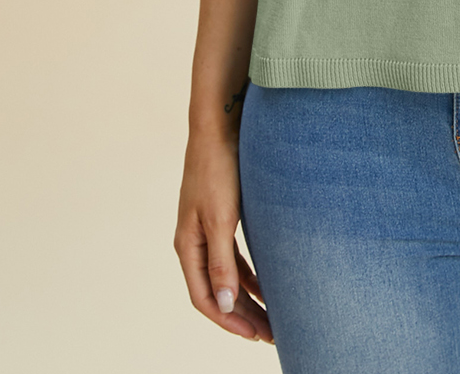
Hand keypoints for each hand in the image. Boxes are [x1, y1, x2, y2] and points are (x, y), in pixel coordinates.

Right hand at [174, 131, 272, 343]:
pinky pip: (233, 257)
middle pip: (217, 292)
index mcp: (188, 246)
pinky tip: (266, 284)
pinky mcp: (221, 217)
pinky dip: (248, 274)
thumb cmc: (218, 169)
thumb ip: (221, 263)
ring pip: (226, 276)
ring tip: (271, 317)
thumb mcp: (220, 219)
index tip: (254, 335)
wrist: (220, 126)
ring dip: (246, 297)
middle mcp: (194, 242)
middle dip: (242, 315)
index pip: (204, 299)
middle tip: (271, 334)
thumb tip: (222, 305)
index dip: (228, 320)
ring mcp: (206, 230)